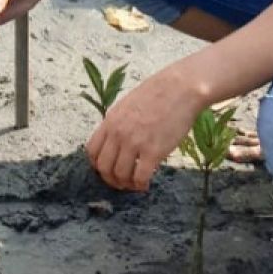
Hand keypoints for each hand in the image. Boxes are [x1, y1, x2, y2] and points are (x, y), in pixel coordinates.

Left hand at [85, 68, 203, 191]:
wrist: (180, 88)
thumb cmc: (158, 94)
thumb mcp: (128, 105)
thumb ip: (119, 123)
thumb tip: (117, 141)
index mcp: (110, 121)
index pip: (92, 151)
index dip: (98, 165)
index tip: (108, 169)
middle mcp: (118, 133)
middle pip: (103, 167)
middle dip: (110, 179)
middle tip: (121, 182)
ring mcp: (134, 143)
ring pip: (120, 175)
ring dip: (126, 184)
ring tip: (135, 183)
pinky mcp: (153, 151)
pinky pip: (140, 177)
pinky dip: (141, 185)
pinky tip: (146, 183)